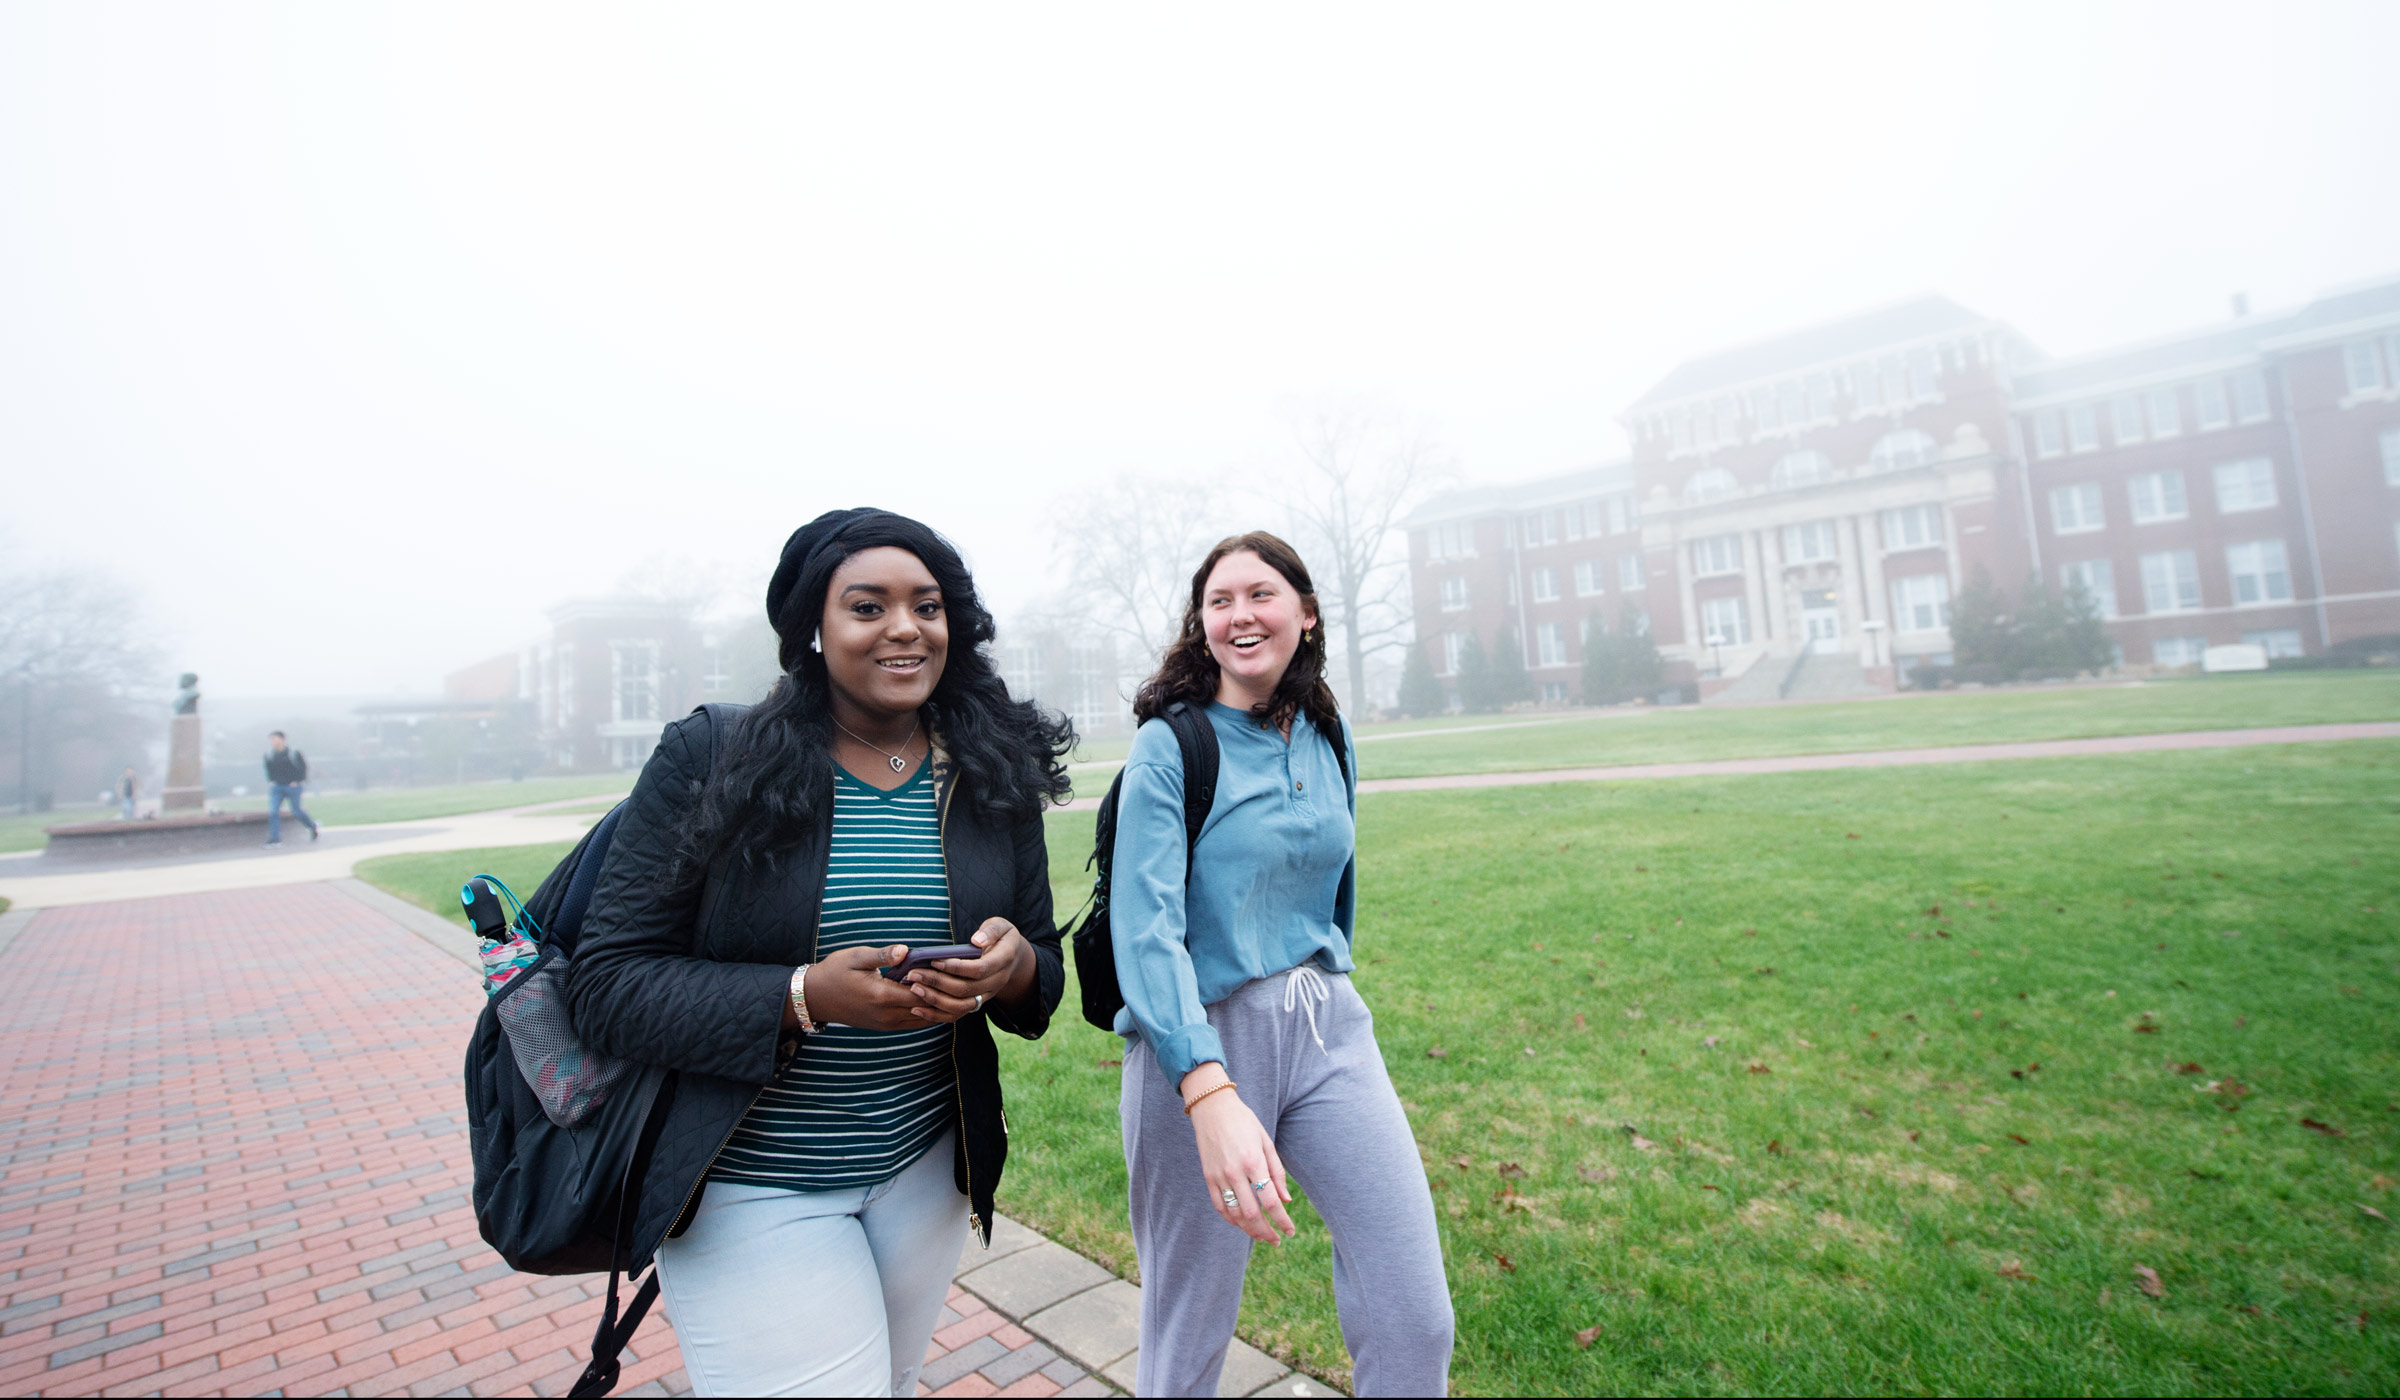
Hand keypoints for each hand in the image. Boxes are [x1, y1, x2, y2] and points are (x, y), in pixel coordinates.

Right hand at [799, 945, 946, 1030]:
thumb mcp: (856, 957)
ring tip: (955, 990)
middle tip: (961, 979)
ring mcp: (886, 1023)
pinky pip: (914, 1023)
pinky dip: (928, 1013)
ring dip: (939, 1006)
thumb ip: (882, 955)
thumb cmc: (835, 972)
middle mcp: (887, 1014)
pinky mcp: (884, 1026)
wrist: (815, 997)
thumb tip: (905, 950)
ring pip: (924, 1020)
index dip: (938, 982)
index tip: (950, 967)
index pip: (921, 992)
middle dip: (945, 995)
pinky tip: (937, 999)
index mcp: (881, 995)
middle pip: (927, 1009)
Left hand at [904, 917, 1035, 1018]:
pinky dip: (936, 1015)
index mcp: (1004, 960)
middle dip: (937, 982)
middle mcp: (996, 982)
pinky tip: (918, 1009)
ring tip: (914, 988)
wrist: (1013, 958)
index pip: (979, 969)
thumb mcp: (1001, 926)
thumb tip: (976, 941)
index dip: (956, 967)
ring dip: (935, 999)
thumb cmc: (1001, 937)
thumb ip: (990, 930)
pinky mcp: (976, 1003)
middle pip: (966, 989)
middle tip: (913, 974)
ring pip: (960, 1006)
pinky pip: (957, 1014)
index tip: (934, 961)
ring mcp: (986, 995)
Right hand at [1181, 1066, 1294, 1243]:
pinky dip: (1231, 1220)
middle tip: (1277, 1240)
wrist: (1212, 1108)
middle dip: (1267, 1232)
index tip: (1290, 1231)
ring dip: (1249, 1230)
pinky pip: (1220, 1206)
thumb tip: (1286, 1200)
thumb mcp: (1266, 1142)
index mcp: (1254, 1162)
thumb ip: (1277, 1172)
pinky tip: (1242, 1225)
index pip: (1270, 1201)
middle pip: (1252, 1214)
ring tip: (1262, 1236)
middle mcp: (1235, 1172)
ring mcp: (1219, 1176)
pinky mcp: (1208, 1177)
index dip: (1282, 1220)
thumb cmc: (1244, 1122)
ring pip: (1234, 1214)